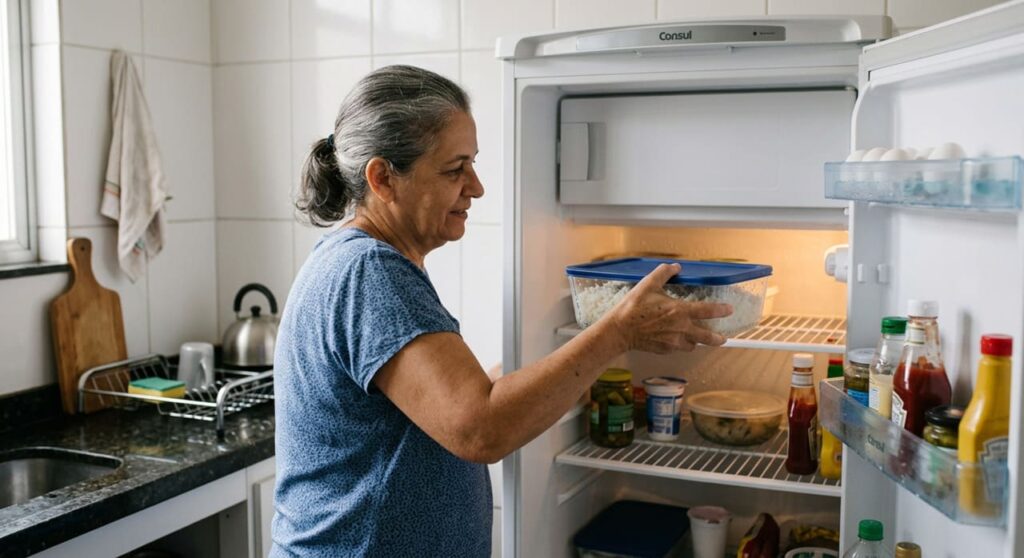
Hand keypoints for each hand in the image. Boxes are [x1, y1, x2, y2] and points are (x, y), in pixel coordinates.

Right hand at [605, 263, 732, 353]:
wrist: (620, 330)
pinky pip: (678, 348)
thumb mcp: (648, 284)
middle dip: (717, 338)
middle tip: (723, 338)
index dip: (721, 310)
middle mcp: (681, 328)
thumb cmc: (634, 307)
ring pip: (692, 345)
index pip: (708, 311)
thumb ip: (664, 273)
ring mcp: (673, 342)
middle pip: (707, 337)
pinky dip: (679, 344)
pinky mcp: (665, 350)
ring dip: (695, 341)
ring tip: (695, 338)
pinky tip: (674, 339)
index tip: (729, 309)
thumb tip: (676, 267)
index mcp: (680, 311)